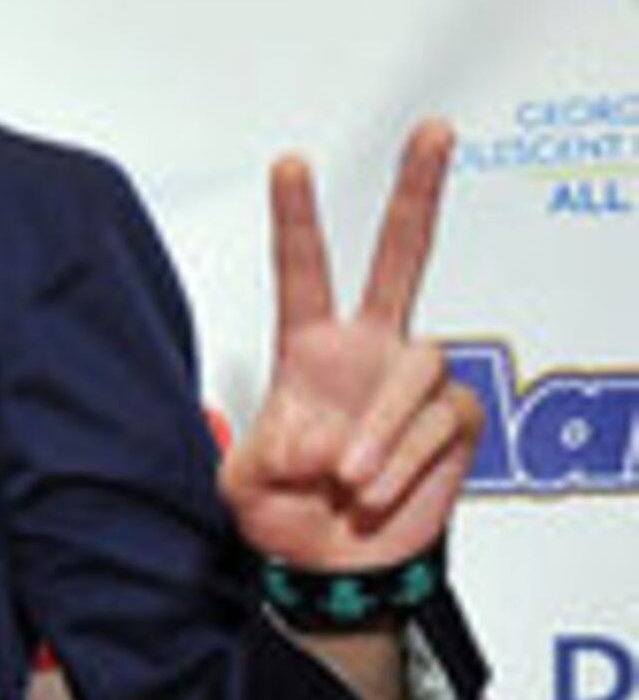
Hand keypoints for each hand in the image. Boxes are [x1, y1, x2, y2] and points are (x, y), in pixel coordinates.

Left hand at [217, 120, 479, 572]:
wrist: (337, 567)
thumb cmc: (286, 514)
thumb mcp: (243, 488)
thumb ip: (260, 459)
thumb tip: (313, 437)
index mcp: (310, 350)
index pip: (303, 272)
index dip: (295, 220)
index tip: (289, 163)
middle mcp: (370, 350)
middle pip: (402, 257)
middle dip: (418, 193)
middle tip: (434, 132)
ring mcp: (416, 380)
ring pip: (415, 368)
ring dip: (380, 429)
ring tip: (347, 479)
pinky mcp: (457, 417)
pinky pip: (437, 423)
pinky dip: (404, 460)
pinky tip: (378, 489)